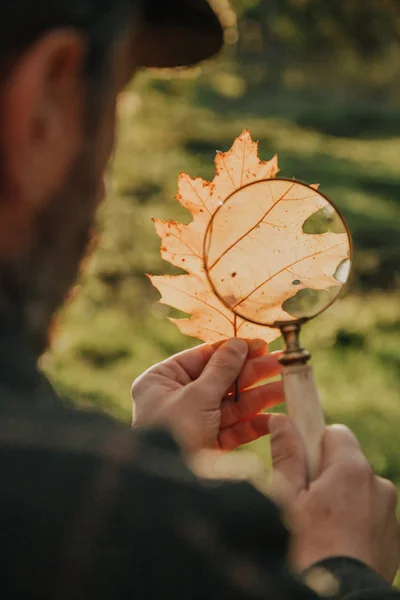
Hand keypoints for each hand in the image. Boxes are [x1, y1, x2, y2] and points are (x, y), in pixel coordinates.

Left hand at [132, 338, 282, 451]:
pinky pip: (234, 429)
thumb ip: (221, 369)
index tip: (261, 343)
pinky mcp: (208, 444)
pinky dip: (255, 424)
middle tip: (283, 362)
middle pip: (221, 380)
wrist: (168, 492)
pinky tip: (277, 418)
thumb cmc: (173, 434)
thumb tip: (238, 344)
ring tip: (288, 386)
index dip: (233, 350)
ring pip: (232, 404)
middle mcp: (175, 399)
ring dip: (261, 396)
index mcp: (161, 381)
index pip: (202, 357)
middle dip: (253, 372)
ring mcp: (193, 422)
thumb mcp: (197, 396)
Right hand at [270, 415, 399, 581]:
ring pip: (360, 493)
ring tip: (321, 530)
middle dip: (327, 476)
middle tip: (304, 503)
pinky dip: (356, 525)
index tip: (301, 462)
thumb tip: (281, 419)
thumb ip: (287, 454)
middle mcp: (379, 485)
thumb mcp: (287, 496)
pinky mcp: (395, 540)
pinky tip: (337, 545)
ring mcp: (391, 515)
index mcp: (352, 469)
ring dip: (342, 502)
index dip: (314, 444)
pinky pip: (371, 518)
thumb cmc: (306, 546)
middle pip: (348, 464)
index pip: (336, 432)